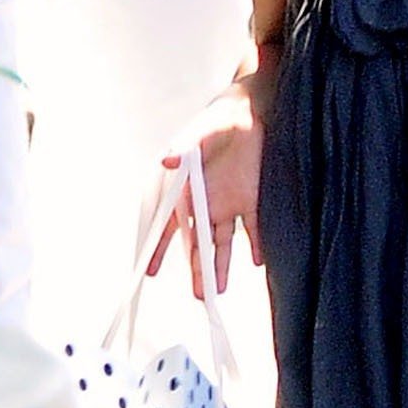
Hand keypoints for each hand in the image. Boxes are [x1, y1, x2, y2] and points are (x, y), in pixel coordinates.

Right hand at [148, 103, 261, 294]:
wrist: (249, 111)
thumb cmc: (218, 120)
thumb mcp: (200, 133)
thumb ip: (185, 147)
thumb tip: (167, 159)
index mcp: (188, 190)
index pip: (170, 227)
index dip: (161, 249)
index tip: (151, 270)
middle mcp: (207, 202)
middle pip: (199, 243)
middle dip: (197, 270)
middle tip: (198, 296)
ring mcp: (229, 202)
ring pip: (224, 242)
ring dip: (222, 265)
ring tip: (220, 291)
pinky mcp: (252, 197)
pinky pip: (254, 227)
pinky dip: (256, 244)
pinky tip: (256, 262)